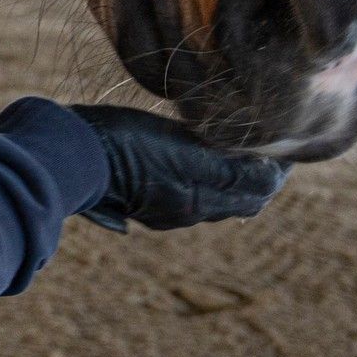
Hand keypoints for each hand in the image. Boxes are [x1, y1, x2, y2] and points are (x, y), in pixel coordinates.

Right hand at [65, 104, 288, 231]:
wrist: (67, 155)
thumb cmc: (122, 145)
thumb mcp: (179, 151)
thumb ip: (223, 167)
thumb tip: (267, 176)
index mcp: (196, 200)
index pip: (253, 191)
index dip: (275, 172)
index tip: (289, 149)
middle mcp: (184, 211)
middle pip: (239, 200)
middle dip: (261, 178)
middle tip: (277, 151)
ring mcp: (163, 208)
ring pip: (216, 199)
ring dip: (236, 180)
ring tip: (246, 155)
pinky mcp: (144, 199)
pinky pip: (191, 196)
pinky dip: (210, 181)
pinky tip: (202, 163)